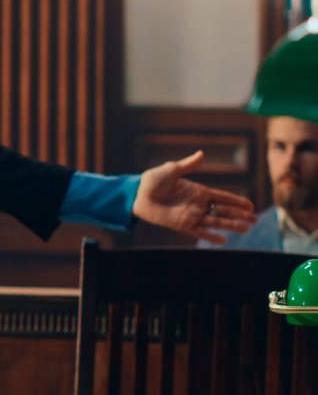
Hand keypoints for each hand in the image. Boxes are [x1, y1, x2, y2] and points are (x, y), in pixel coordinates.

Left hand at [133, 150, 256, 243]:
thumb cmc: (153, 180)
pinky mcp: (182, 225)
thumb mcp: (172, 170)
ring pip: (216, 222)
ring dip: (231, 225)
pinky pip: (200, 232)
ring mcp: (191, 215)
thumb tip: (202, 154)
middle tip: (255, 220)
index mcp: (198, 191)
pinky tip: (223, 241)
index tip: (250, 205)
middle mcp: (197, 204)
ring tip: (246, 229)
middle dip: (239, 215)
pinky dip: (211, 236)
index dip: (236, 201)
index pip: (222, 197)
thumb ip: (188, 165)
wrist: (138, 194)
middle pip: (223, 211)